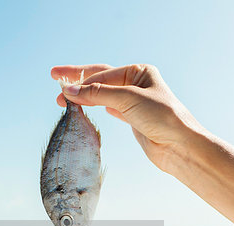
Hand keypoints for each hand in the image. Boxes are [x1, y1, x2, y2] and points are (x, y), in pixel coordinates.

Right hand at [51, 64, 202, 173]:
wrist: (179, 146)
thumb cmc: (162, 117)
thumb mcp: (128, 99)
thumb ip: (98, 94)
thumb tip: (69, 90)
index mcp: (139, 72)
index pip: (103, 74)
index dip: (81, 80)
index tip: (61, 87)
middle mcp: (137, 85)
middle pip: (101, 80)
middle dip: (78, 81)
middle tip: (55, 78)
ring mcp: (134, 103)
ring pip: (104, 96)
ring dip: (85, 96)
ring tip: (65, 98)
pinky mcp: (133, 120)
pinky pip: (111, 108)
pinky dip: (98, 106)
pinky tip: (88, 106)